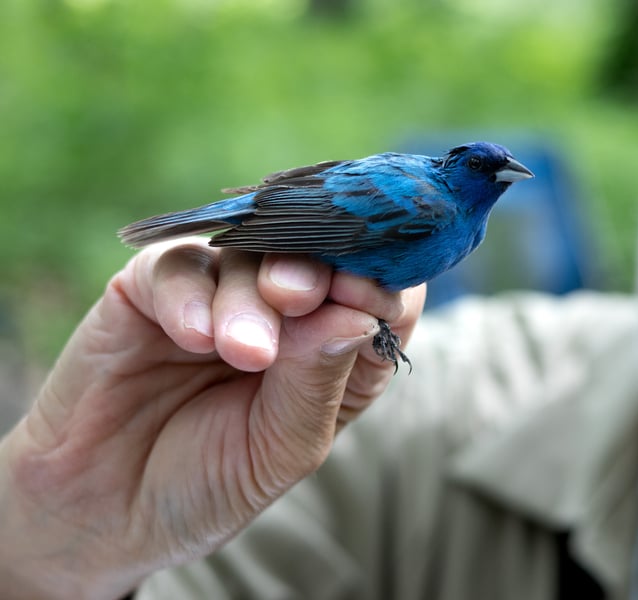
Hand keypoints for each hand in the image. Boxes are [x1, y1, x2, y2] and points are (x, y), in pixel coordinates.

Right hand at [0, 240, 424, 598]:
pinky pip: (178, 266)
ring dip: (251, 299)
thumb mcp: (280, 448)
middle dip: (317, 271)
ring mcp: (218, 293)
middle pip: (318, 258)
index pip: (381, 294)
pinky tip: (196, 338)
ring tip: (244, 352)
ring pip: (249, 255)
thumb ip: (317, 381)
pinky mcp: (151, 289)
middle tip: (299, 297)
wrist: (103, 510)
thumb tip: (358, 317)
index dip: (382, 285)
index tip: (369, 297)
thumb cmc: (208, 481)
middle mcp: (283, 312)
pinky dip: (191, 296)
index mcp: (334, 349)